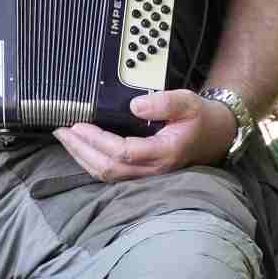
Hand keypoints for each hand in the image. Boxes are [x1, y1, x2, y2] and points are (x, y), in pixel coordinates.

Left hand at [54, 89, 238, 183]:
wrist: (216, 135)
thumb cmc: (201, 118)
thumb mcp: (188, 102)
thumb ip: (163, 102)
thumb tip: (134, 105)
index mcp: (165, 153)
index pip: (123, 152)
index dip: (98, 140)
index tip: (79, 124)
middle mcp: (154, 170)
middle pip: (108, 169)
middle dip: (81, 150)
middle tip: (62, 131)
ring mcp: (147, 176)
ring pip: (107, 175)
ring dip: (82, 157)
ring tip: (65, 139)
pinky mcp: (141, 175)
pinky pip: (111, 174)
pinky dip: (92, 162)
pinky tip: (80, 149)